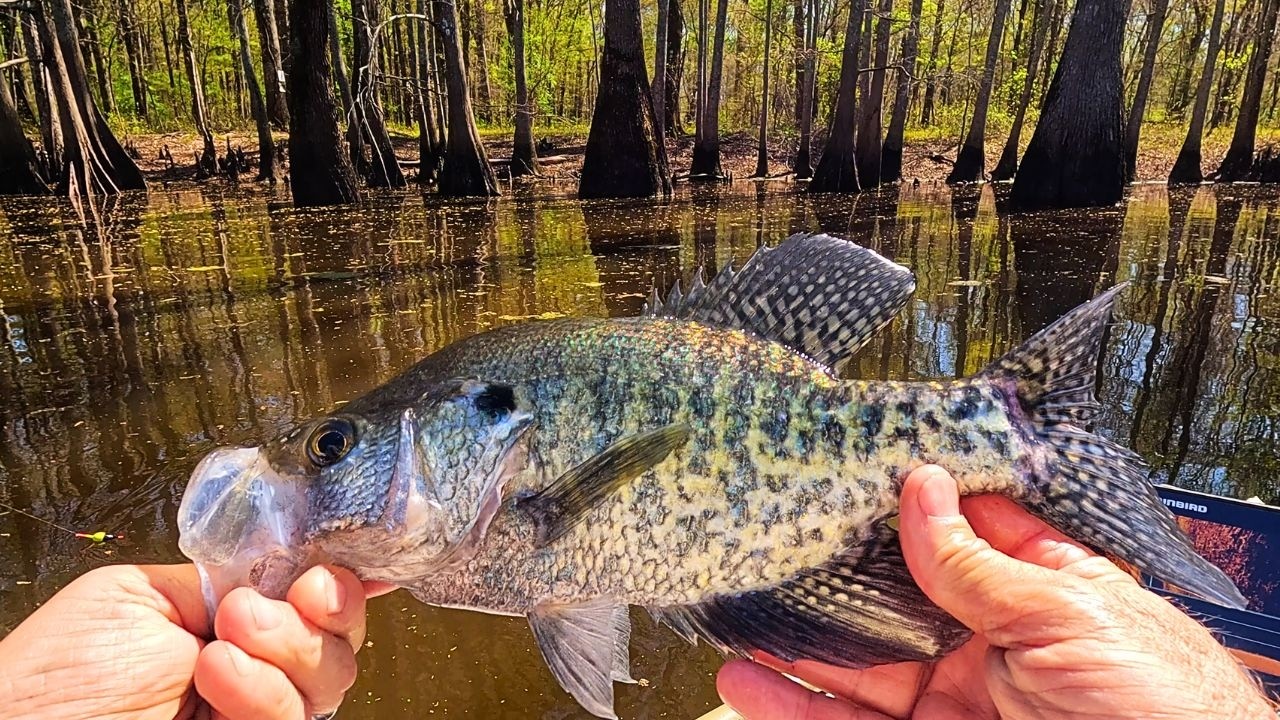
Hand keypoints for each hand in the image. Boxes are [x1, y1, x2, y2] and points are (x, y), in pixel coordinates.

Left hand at [0, 563, 391, 719]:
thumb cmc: (57, 676)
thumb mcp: (141, 592)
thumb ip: (221, 572)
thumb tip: (290, 554)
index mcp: (235, 619)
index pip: (317, 593)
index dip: (336, 576)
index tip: (318, 566)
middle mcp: (259, 666)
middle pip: (340, 633)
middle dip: (320, 606)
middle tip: (253, 605)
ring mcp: (259, 711)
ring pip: (331, 675)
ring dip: (286, 648)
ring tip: (219, 646)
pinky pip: (298, 718)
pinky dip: (264, 692)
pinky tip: (217, 674)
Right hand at [717, 465, 1275, 719]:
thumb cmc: (1164, 710)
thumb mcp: (1071, 616)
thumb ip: (981, 563)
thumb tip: (921, 489)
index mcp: (1038, 590)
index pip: (955, 528)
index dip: (901, 498)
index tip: (842, 468)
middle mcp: (988, 642)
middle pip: (890, 597)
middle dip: (831, 572)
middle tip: (768, 541)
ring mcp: (952, 702)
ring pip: (856, 666)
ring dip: (794, 643)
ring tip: (735, 615)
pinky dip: (796, 707)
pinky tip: (751, 683)